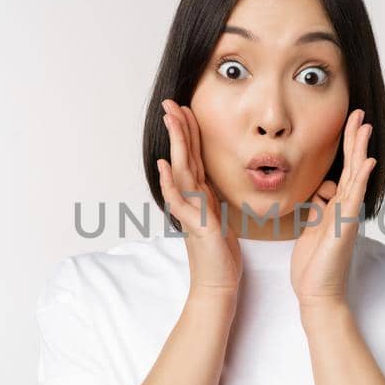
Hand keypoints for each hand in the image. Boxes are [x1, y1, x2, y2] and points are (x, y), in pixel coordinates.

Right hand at [157, 98, 242, 293]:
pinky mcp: (195, 225)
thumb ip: (210, 198)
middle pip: (184, 157)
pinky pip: (180, 201)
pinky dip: (171, 183)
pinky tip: (165, 166)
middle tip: (169, 102)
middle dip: (177, 128)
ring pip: (181, 171)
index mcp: (199, 194)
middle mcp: (192, 199)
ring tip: (170, 120)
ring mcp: (190, 210)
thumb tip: (208, 183)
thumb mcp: (218, 217)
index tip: (186, 107)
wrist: (218, 282)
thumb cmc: (219, 252)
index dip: (189, 131)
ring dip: (175, 145)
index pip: (194, 156)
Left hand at [291, 108, 375, 306]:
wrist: (317, 292)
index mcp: (336, 207)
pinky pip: (354, 197)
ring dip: (359, 149)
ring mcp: (347, 215)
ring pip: (355, 175)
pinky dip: (361, 178)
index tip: (348, 123)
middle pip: (352, 166)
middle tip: (359, 114)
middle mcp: (345, 208)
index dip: (345, 146)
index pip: (342, 170)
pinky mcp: (345, 225)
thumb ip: (319, 207)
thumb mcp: (312, 227)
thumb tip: (322, 191)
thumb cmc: (314, 264)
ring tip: (364, 126)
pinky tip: (366, 162)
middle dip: (354, 139)